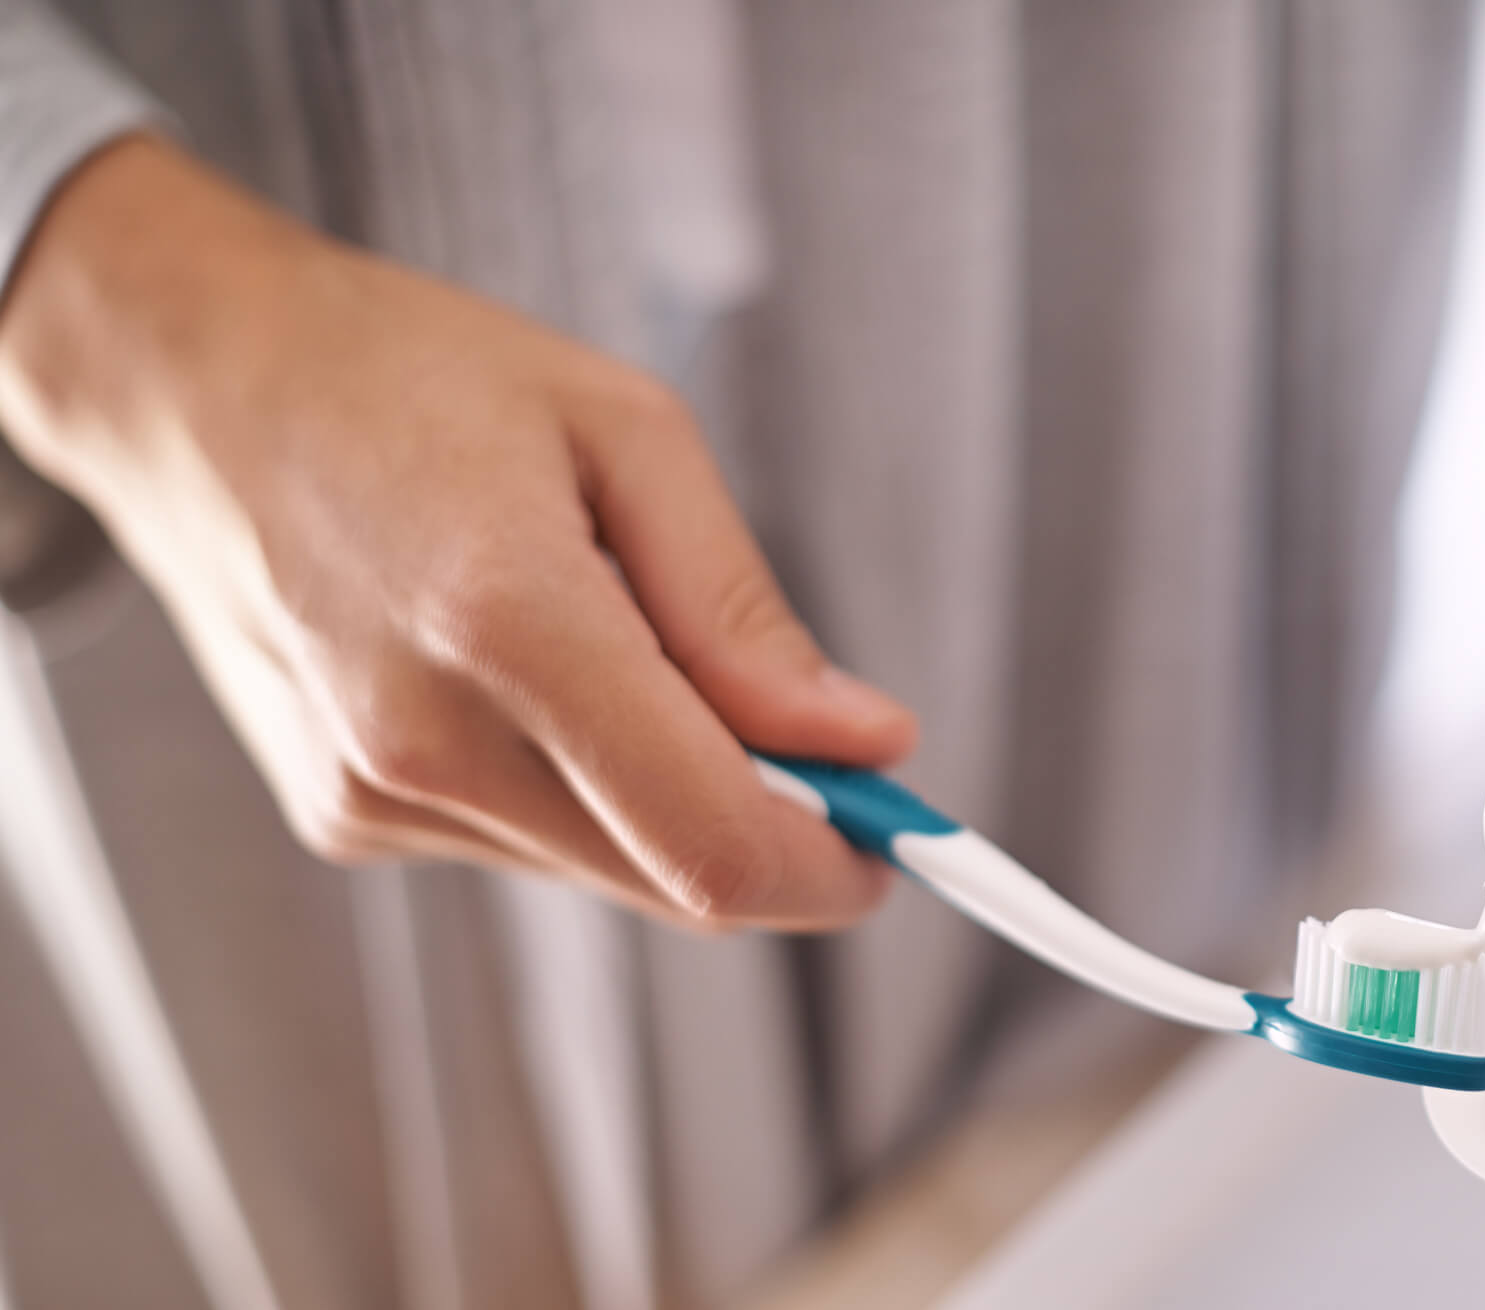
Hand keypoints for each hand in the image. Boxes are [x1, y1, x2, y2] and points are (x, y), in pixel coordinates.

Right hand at [0, 137, 916, 929]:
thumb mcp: (624, 431)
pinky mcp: (344, 817)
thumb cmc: (411, 377)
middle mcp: (425, 741)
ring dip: (668, 797)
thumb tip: (865, 739)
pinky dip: (579, 786)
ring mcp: (371, 794)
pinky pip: (526, 842)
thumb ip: (744, 611)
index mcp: (507, 623)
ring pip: (607, 870)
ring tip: (619, 640)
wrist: (191, 389)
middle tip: (808, 731)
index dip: (834, 865)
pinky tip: (527, 671)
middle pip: (674, 880)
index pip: (713, 841)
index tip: (897, 837)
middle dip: (772, 827)